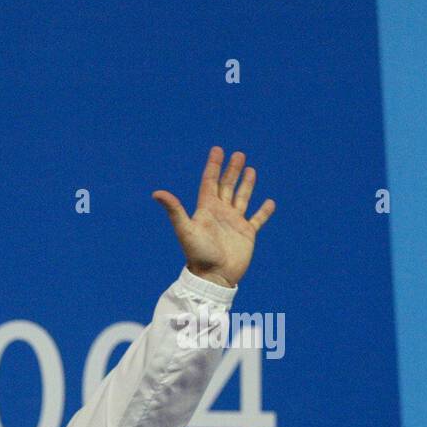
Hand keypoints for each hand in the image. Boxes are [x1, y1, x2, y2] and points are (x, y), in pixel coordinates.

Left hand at [152, 146, 275, 288]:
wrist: (213, 277)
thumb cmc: (198, 254)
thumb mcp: (185, 229)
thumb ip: (174, 210)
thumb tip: (156, 193)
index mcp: (206, 209)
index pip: (210, 182)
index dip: (213, 166)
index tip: (218, 149)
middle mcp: (220, 213)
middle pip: (226, 186)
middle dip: (232, 170)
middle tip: (238, 154)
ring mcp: (234, 223)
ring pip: (241, 198)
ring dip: (246, 184)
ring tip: (251, 169)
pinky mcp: (247, 234)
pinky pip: (257, 219)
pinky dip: (264, 211)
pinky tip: (269, 202)